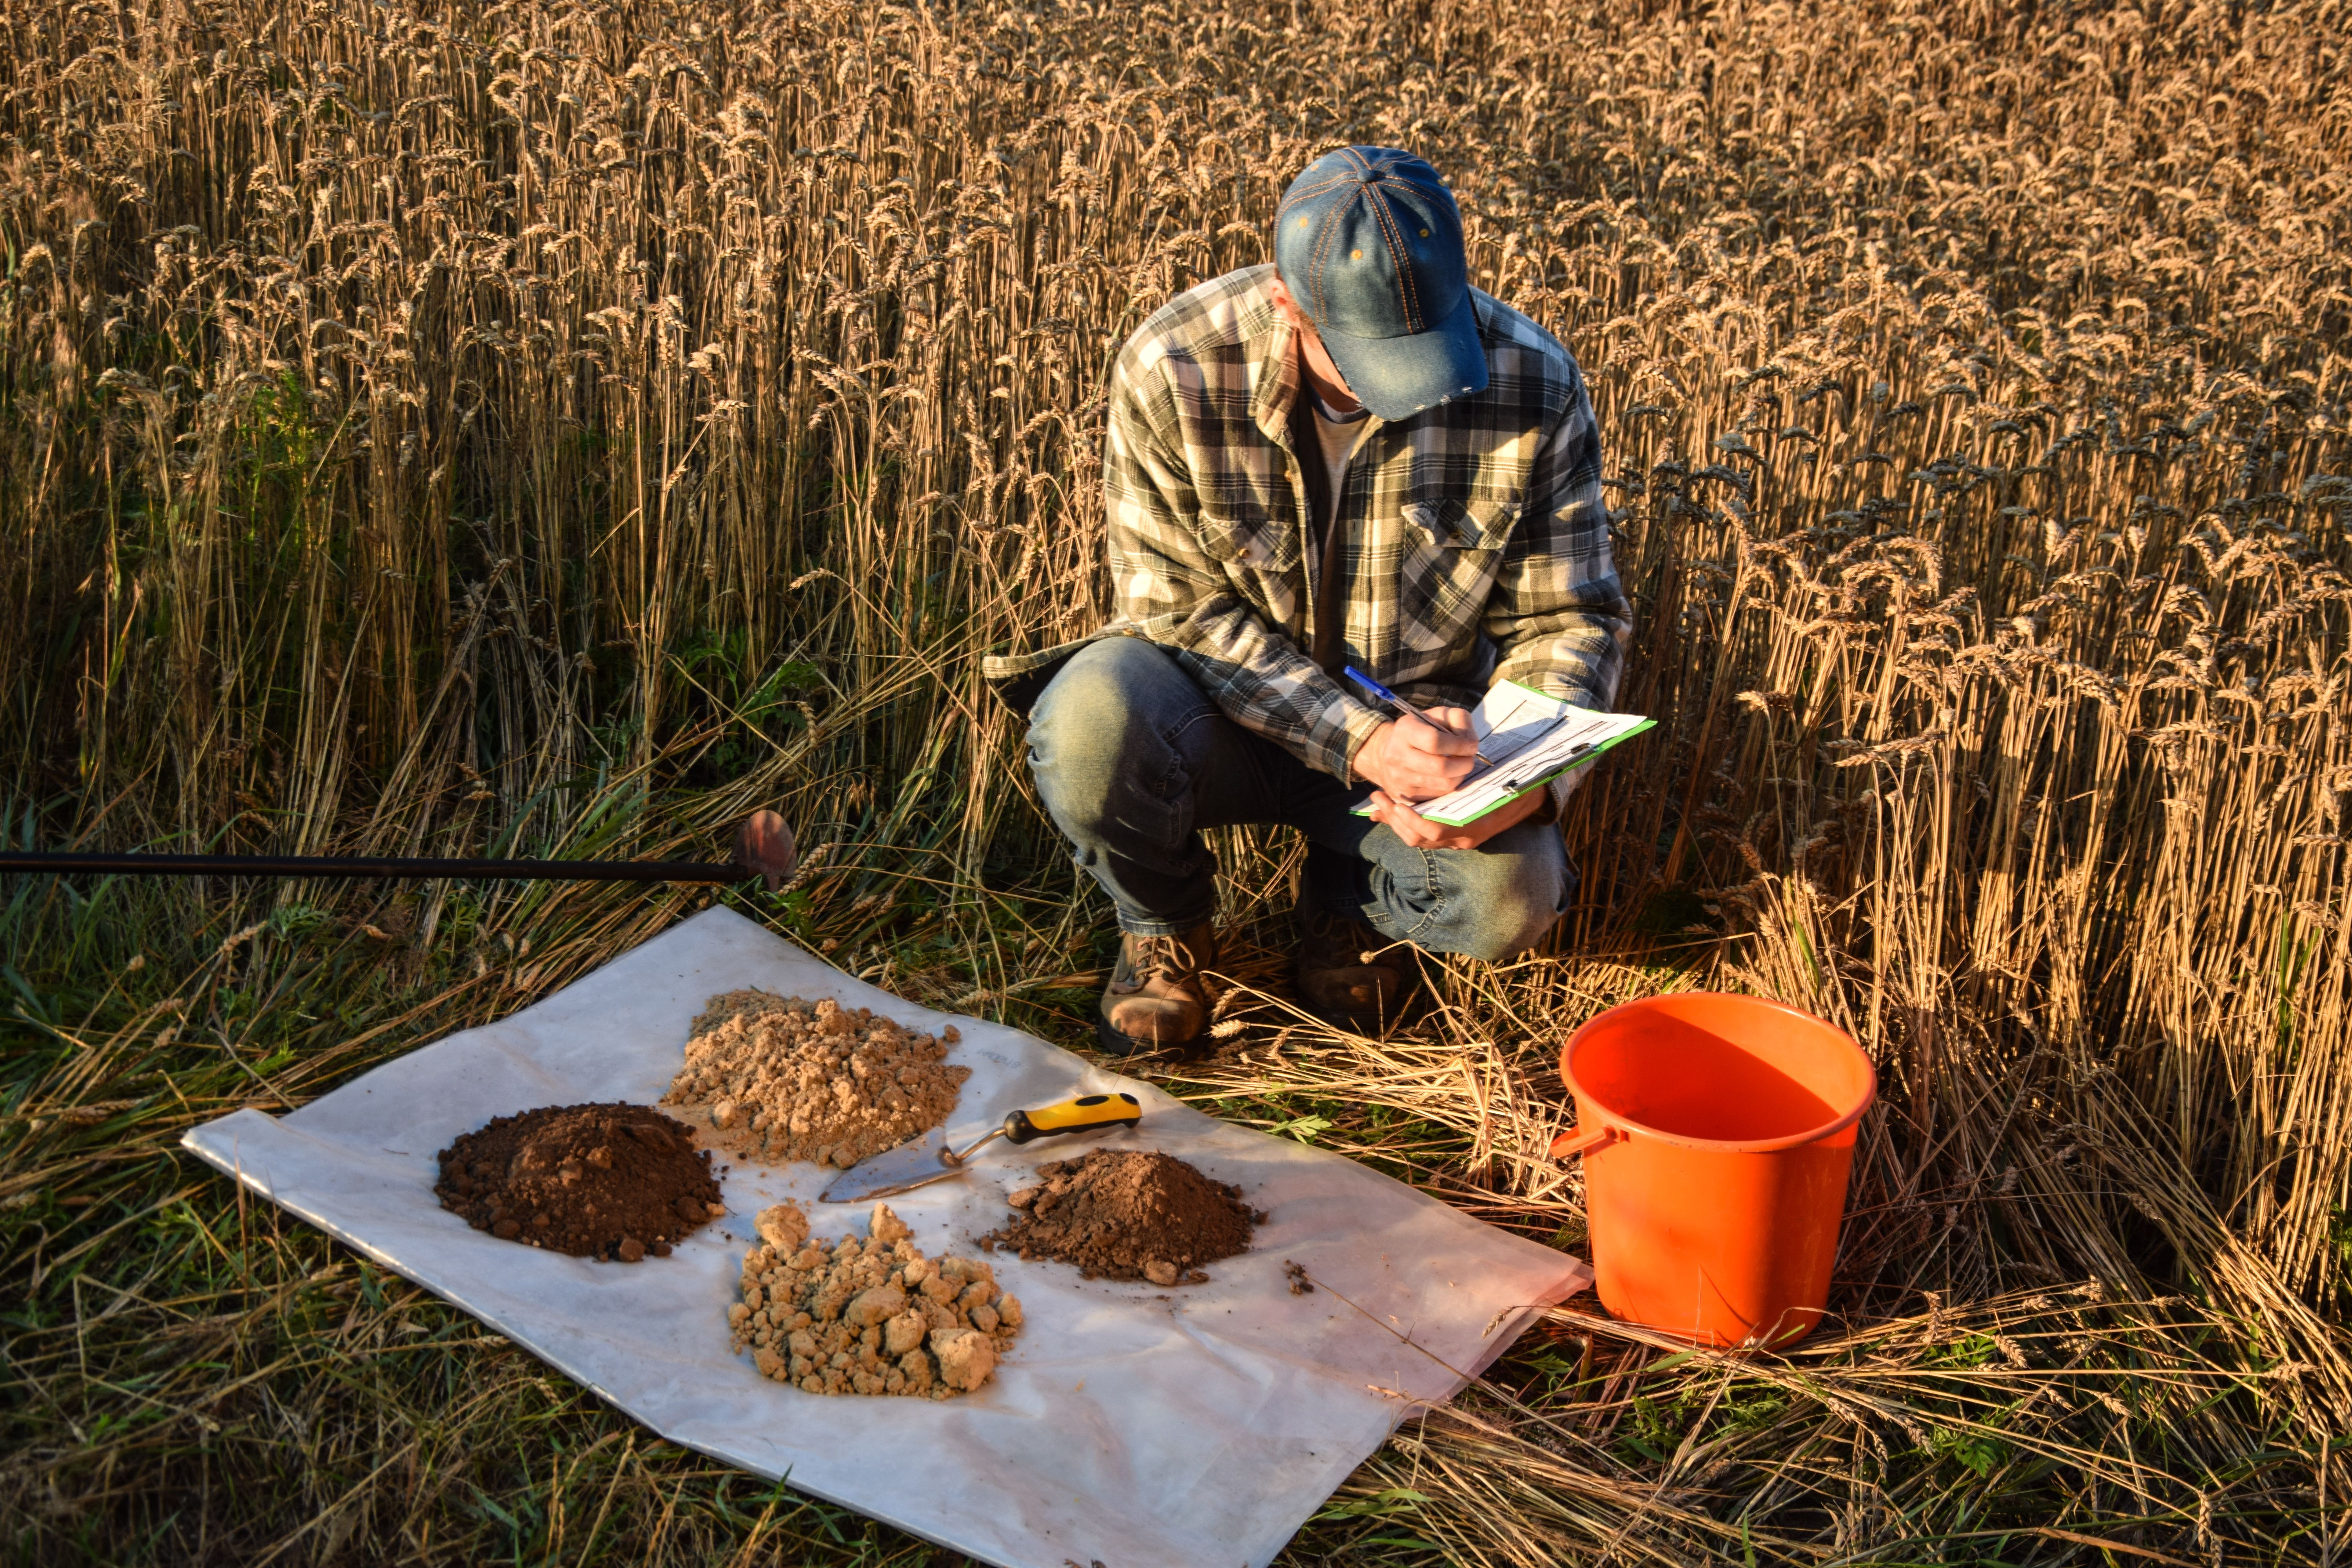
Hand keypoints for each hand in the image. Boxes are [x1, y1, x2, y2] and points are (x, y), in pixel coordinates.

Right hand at [1353, 710, 1478, 802]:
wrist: (1390, 751)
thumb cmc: (1421, 729)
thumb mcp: (1439, 715)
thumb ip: (1460, 720)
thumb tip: (1471, 744)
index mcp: (1405, 730)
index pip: (1434, 741)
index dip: (1459, 745)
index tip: (1471, 745)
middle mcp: (1397, 755)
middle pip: (1441, 767)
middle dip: (1464, 763)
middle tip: (1470, 758)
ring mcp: (1400, 778)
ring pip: (1443, 784)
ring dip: (1460, 775)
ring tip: (1460, 765)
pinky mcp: (1406, 795)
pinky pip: (1439, 794)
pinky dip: (1450, 784)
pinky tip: (1449, 774)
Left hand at [1367, 783, 1545, 849]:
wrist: (1531, 796)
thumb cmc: (1510, 782)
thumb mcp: (1490, 777)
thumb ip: (1463, 778)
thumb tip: (1439, 773)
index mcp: (1471, 825)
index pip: (1431, 830)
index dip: (1408, 818)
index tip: (1393, 801)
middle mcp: (1464, 838)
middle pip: (1419, 838)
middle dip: (1395, 820)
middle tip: (1377, 801)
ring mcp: (1461, 841)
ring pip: (1419, 840)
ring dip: (1398, 823)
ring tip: (1380, 805)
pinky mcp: (1457, 839)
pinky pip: (1426, 837)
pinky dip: (1407, 825)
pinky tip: (1394, 812)